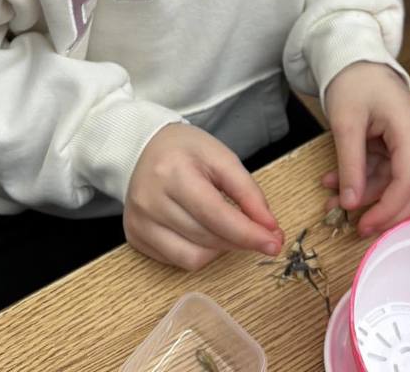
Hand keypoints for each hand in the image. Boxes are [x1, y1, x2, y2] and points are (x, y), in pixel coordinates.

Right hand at [124, 123, 283, 270]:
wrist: (142, 147)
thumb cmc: (185, 150)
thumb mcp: (221, 157)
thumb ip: (247, 191)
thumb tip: (269, 228)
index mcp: (173, 172)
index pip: (216, 215)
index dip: (248, 233)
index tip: (274, 243)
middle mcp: (150, 201)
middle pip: (207, 238)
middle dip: (240, 240)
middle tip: (262, 235)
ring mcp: (139, 222)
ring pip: (193, 258)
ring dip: (221, 249)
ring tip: (228, 229)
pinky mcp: (135, 237)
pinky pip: (177, 261)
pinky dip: (199, 252)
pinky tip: (205, 232)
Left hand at [322, 61, 409, 236]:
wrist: (355, 59)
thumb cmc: (353, 82)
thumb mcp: (345, 123)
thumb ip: (350, 165)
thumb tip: (350, 204)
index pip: (409, 181)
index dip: (389, 209)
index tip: (363, 225)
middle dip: (386, 210)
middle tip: (358, 227)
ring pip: (399, 182)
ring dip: (368, 194)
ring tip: (332, 199)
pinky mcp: (403, 142)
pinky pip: (389, 170)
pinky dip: (366, 180)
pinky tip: (337, 183)